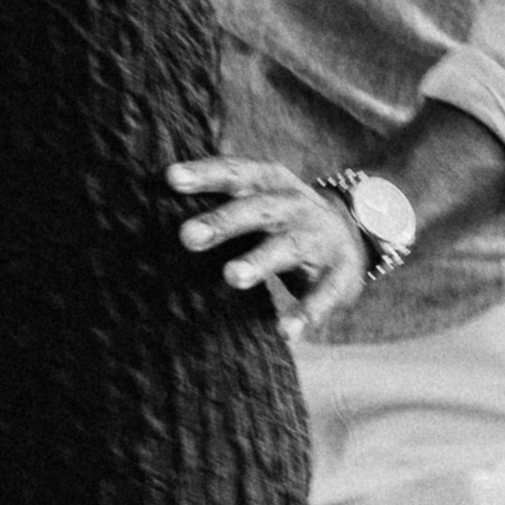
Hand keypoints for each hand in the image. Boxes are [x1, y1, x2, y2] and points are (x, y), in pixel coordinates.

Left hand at [168, 155, 367, 337]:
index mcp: (270, 182)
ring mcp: (318, 238)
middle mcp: (294, 205)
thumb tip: (149, 203)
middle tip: (186, 236)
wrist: (355, 233)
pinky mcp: (339, 274)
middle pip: (257, 208)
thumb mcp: (257, 198)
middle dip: (222, 221)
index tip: (170, 178)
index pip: (235, 172)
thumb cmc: (282, 217)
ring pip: (287, 247)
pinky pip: (323, 295)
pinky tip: (284, 331)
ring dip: (259, 260)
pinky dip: (305, 313)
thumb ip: (218, 200)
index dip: (205, 174)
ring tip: (231, 277)